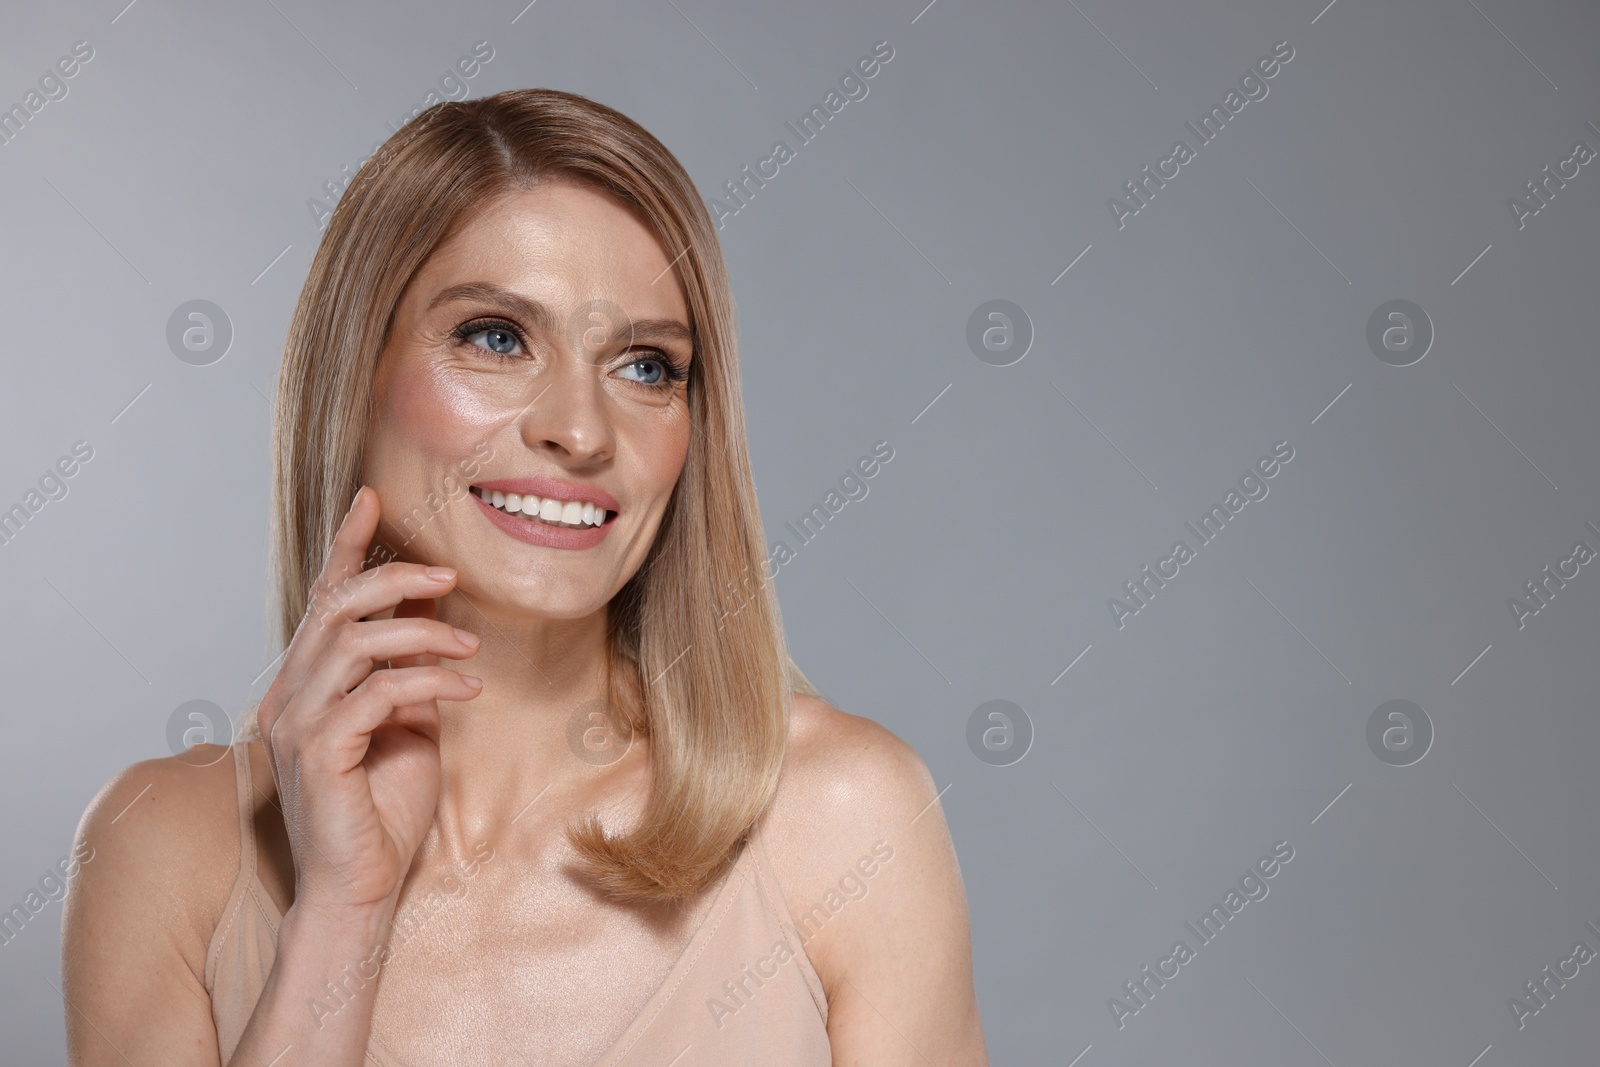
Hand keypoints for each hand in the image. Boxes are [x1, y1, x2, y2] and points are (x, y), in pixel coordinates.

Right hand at [255, 485, 481, 915]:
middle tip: (451, 575)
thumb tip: (436, 611)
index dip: (347, 547)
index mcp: (308, 682)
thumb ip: (410, 667)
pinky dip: (426, 683)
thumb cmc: (383, 807)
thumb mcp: (408, 720)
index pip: (322, 599)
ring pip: (353, 643)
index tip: (373, 499)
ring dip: (422, 634)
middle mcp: (290, 695)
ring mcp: (297, 723)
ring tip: (470, 646)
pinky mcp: (318, 754)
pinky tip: (464, 692)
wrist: (359, 886)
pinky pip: (374, 694)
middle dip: (395, 579)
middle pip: (334, 608)